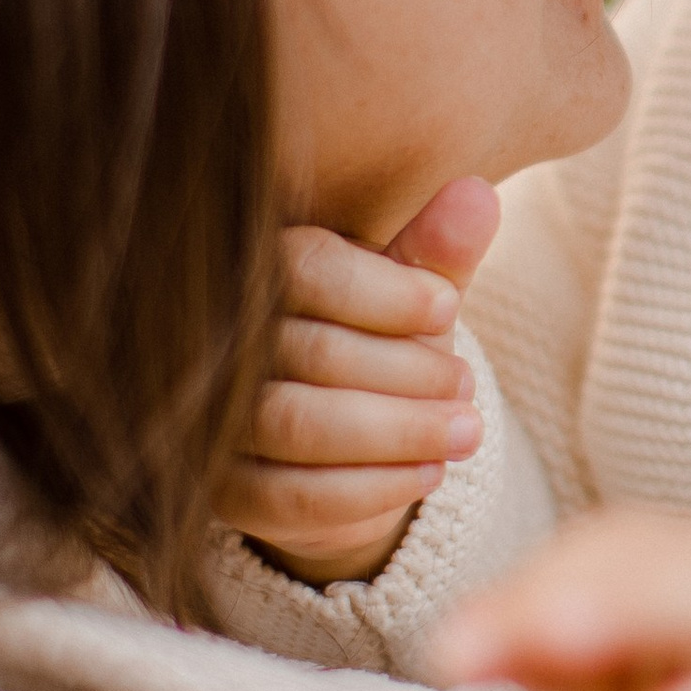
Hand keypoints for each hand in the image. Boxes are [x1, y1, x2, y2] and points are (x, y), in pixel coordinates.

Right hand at [222, 177, 500, 585]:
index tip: (447, 305)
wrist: (354, 452)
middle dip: (407, 371)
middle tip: (466, 384)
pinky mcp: (226, 496)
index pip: (304, 267)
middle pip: (313, 351)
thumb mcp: (416, 299)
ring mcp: (214, 423)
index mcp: (258, 273)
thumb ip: (437, 253)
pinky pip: (296, 497)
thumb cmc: (382, 349)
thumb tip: (476, 194)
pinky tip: (429, 474)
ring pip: (300, 424)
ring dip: (399, 431)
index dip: (384, 290)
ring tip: (466, 431)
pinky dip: (374, 487)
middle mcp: (220, 344)